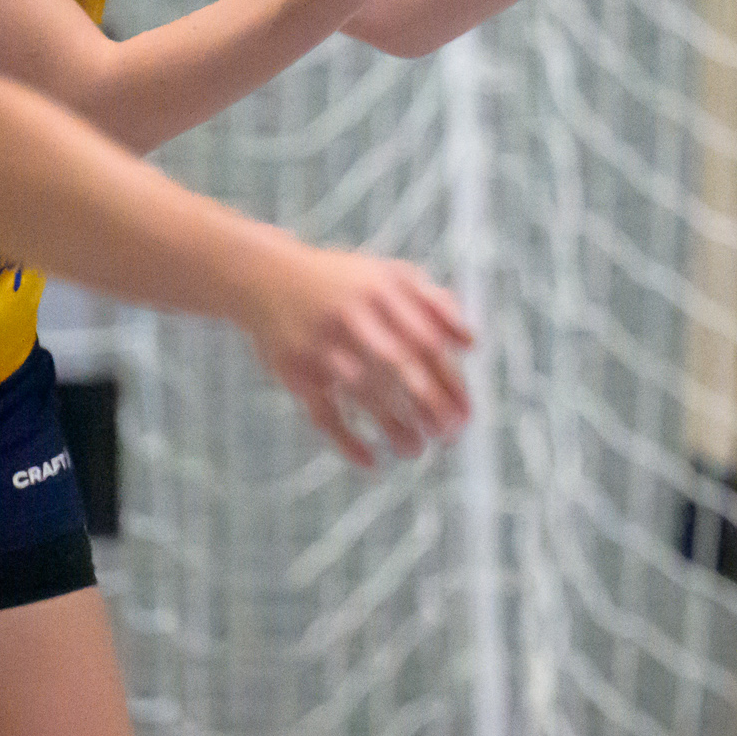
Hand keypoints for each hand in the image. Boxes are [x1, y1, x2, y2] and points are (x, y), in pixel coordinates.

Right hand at [245, 247, 474, 466]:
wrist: (263, 275)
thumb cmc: (343, 281)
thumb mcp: (389, 274)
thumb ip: (435, 303)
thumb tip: (473, 345)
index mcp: (383, 292)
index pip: (426, 342)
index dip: (450, 381)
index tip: (467, 413)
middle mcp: (352, 317)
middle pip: (398, 366)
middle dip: (429, 405)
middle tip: (450, 435)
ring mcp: (321, 345)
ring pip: (362, 393)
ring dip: (394, 427)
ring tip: (416, 451)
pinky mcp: (294, 370)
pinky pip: (321, 412)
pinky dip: (345, 440)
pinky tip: (371, 461)